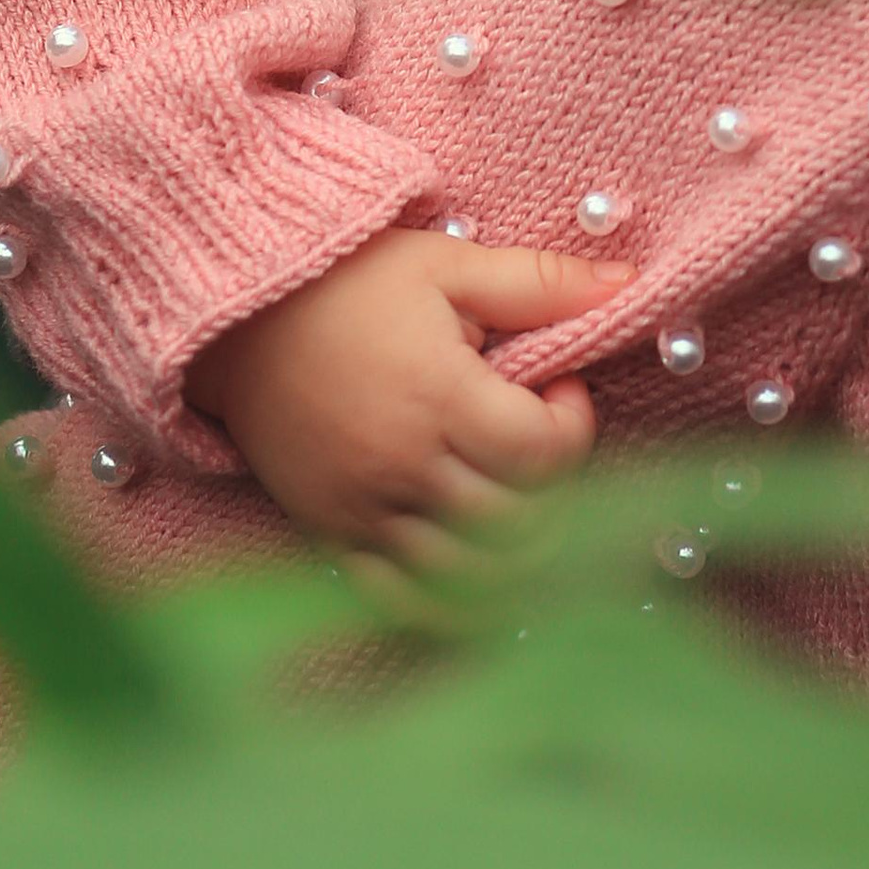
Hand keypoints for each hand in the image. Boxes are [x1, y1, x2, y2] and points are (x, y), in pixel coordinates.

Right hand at [185, 226, 628, 558]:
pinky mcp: (334, 536)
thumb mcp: (449, 265)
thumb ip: (540, 281)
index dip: (574, 425)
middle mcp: (404, 466)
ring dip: (520, 551)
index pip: (543, 453)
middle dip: (556, 488)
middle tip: (545, 444)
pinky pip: (405, 601)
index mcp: (440, 396)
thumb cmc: (351, 280)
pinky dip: (455, 603)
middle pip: (518, 521)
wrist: (240, 315)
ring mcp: (366, 511)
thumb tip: (628, 281)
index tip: (559, 387)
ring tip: (522, 497)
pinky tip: (483, 571)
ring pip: (472, 573)